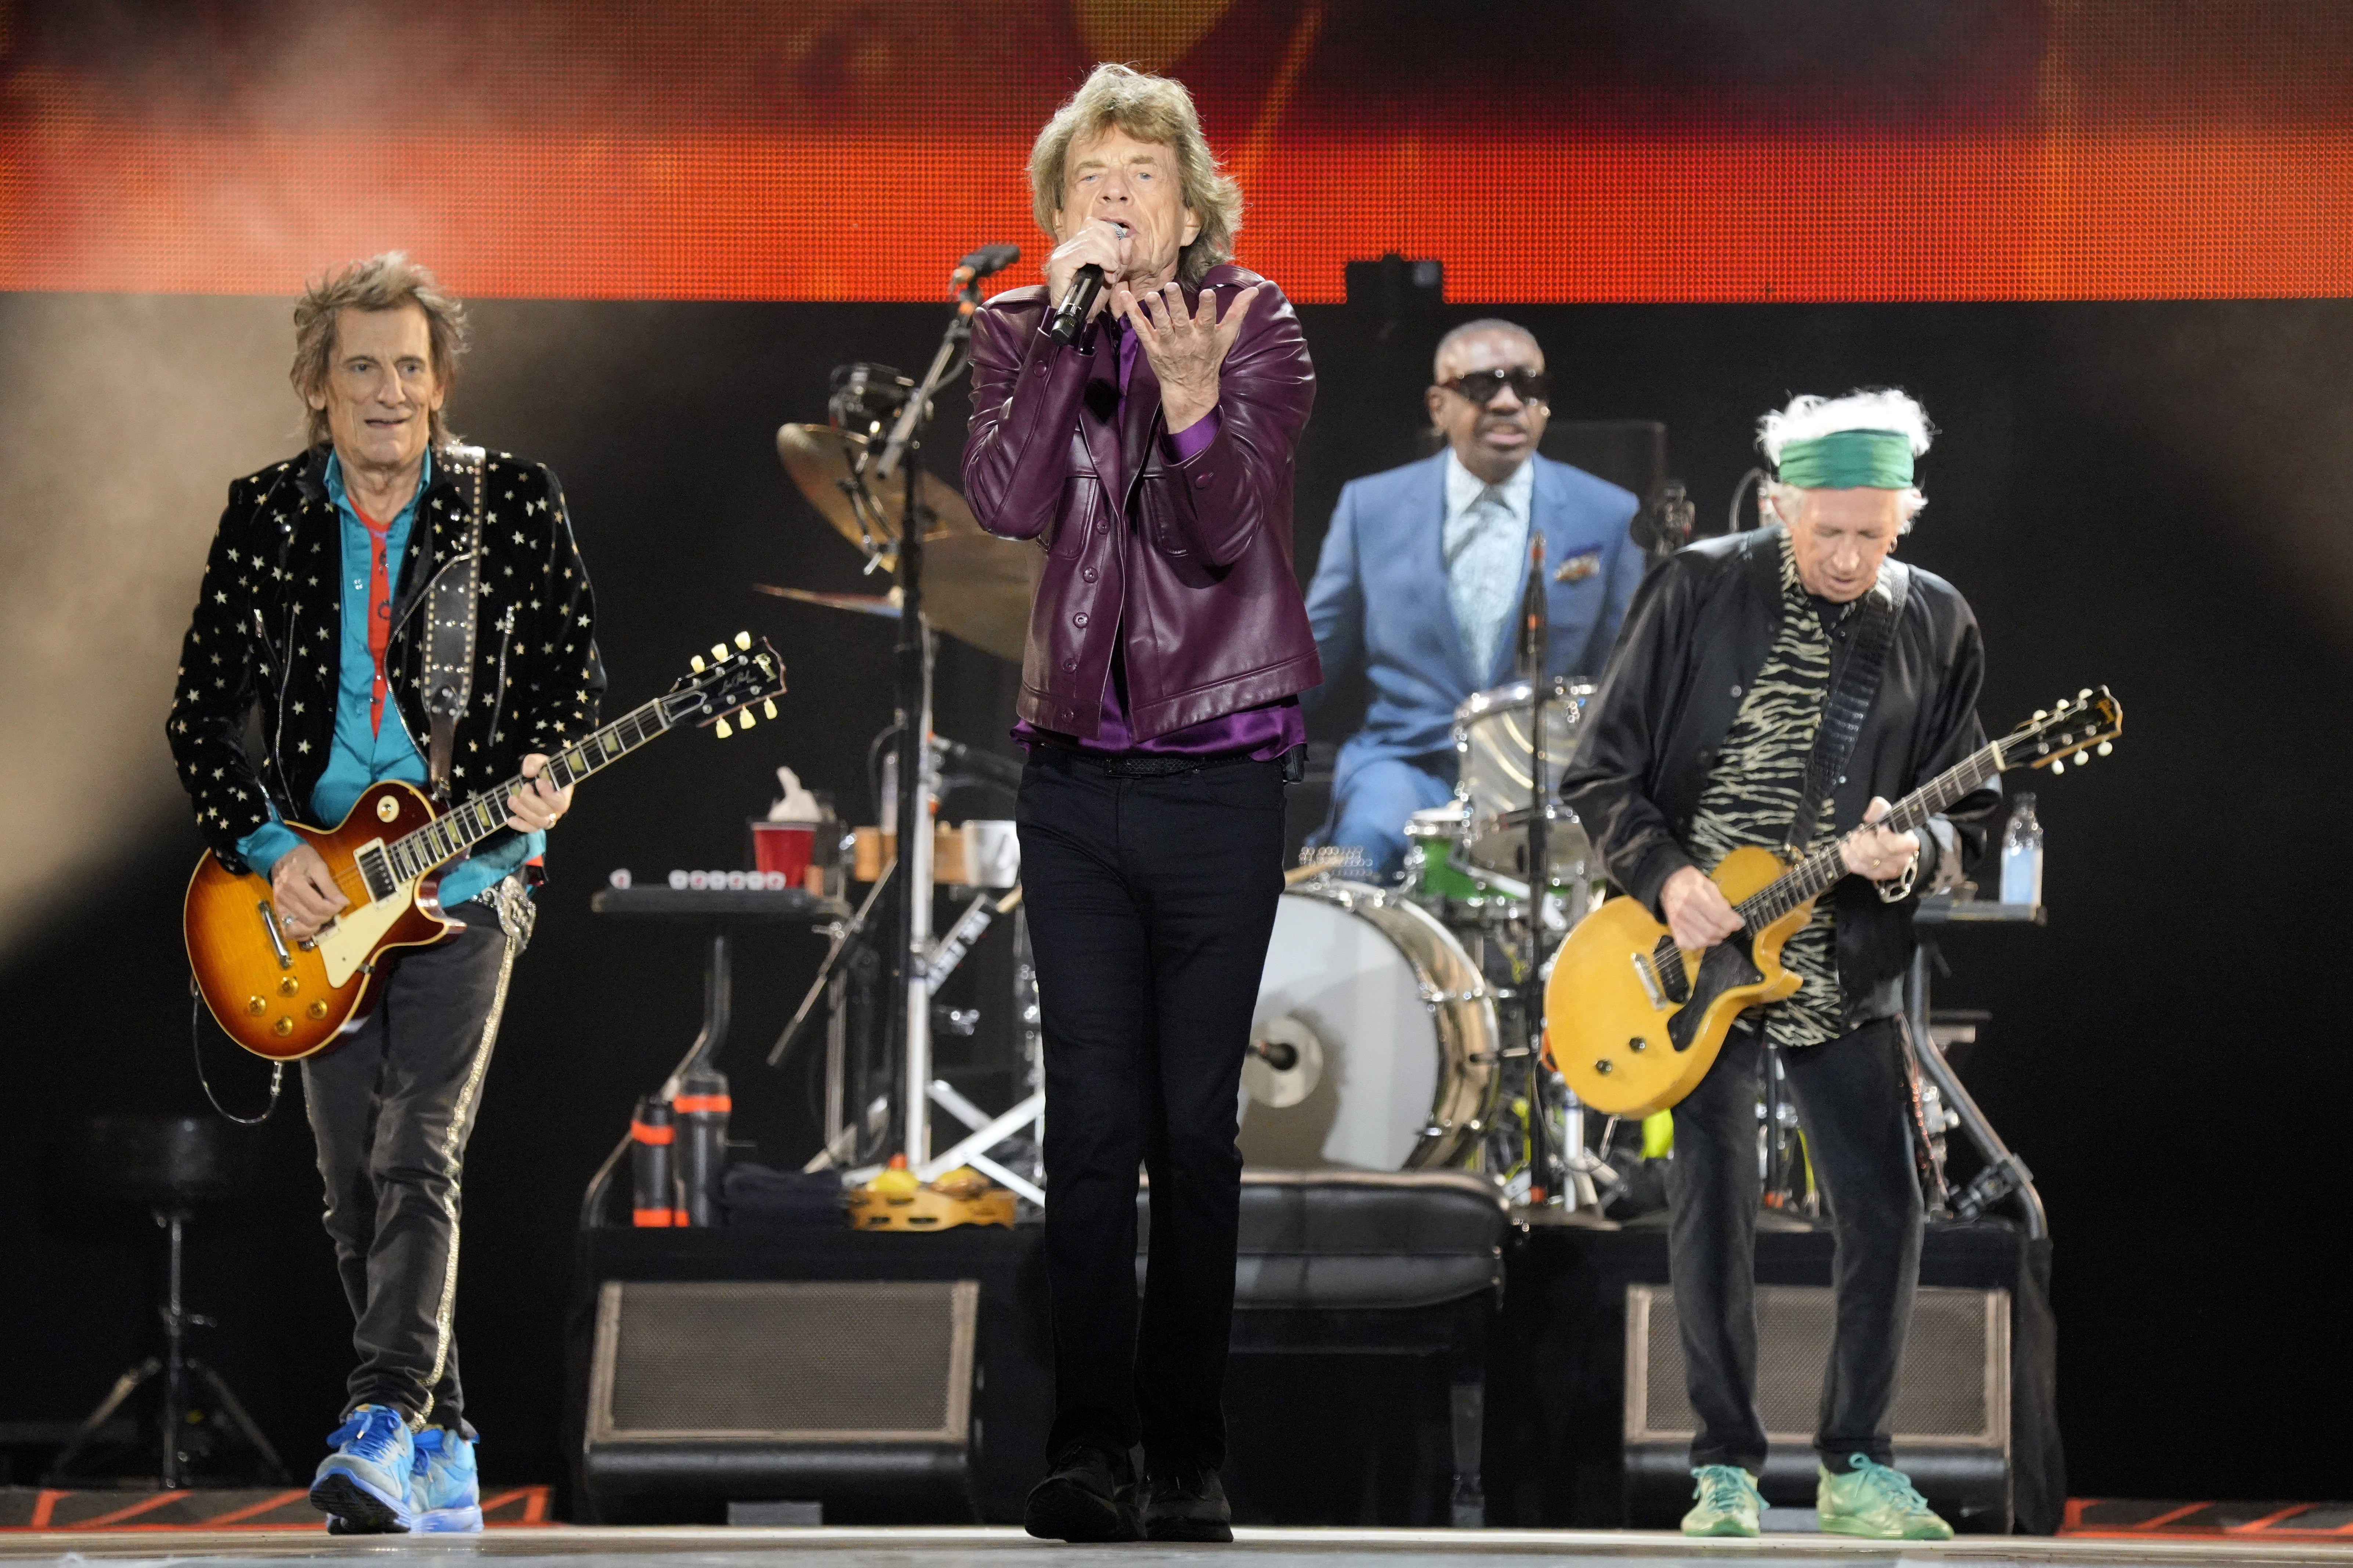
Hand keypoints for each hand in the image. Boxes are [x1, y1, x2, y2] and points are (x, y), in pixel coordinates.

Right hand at [270, 842, 348, 940]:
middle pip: (310, 919)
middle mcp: (284, 898)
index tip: (342, 903)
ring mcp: (279, 906)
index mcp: (294, 884)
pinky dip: (301, 933)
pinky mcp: (278, 912)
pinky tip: (312, 926)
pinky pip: (288, 931)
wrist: (280, 856)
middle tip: (333, 908)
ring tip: (323, 916)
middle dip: (327, 916)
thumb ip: (330, 886)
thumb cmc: (301, 858)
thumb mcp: (318, 866)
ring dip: (316, 926)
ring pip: (300, 928)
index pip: (318, 906)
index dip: (334, 908)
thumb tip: (343, 902)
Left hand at [505, 753, 572, 833]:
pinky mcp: (536, 823)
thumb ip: (534, 763)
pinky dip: (520, 826)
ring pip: (538, 822)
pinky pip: (531, 829)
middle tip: (524, 787)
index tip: (538, 781)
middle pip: (545, 812)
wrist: (539, 776)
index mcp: (563, 794)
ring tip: (511, 799)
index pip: (559, 801)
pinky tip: (510, 819)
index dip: (548, 794)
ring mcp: (548, 817)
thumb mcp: (539, 760)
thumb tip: (527, 773)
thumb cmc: (543, 769)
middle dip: (529, 800)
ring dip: (522, 812)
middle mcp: (557, 809)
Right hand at [1044, 219, 1133, 325]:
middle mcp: (1067, 246)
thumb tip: (1128, 239)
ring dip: (1109, 256)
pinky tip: (1107, 274)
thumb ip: (1121, 258)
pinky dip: (1102, 260)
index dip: (1113, 238)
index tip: (1120, 260)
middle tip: (1115, 269)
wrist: (1077, 319)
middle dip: (1114, 248)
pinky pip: (1085, 251)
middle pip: (1096, 229)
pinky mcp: (1060, 264)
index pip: (1096, 225)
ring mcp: (1062, 254)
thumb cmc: (1091, 299)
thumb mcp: (1112, 275)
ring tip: (1110, 274)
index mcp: (1077, 245)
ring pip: (1092, 239)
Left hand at [1117, 280, 1258, 433]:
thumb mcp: (1226, 337)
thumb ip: (1237, 312)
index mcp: (1205, 337)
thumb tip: (1254, 290)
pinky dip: (1132, 314)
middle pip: (1180, 321)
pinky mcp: (1152, 349)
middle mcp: (1186, 342)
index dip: (1208, 307)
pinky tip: (1125, 296)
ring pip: (1160, 326)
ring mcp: (1167, 346)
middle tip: (1171, 286)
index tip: (1207, 293)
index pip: (1208, 320)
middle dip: (1176, 304)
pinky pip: (1140, 330)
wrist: (1189, 388)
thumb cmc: (1209, 358)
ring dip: (1155, 309)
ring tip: (1149, 294)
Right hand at [1661, 865, 1742, 952]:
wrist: (1667, 883)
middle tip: (1729, 927)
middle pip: (1710, 931)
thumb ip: (1720, 901)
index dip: (1731, 922)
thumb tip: (1734, 919)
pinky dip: (1700, 944)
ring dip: (1715, 939)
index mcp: (1693, 895)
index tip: (1739, 923)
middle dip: (1725, 931)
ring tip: (1718, 932)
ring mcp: (1677, 922)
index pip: (1716, 915)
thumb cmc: (1690, 882)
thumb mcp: (1707, 884)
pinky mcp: (1674, 929)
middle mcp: (1683, 910)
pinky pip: (1689, 944)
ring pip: (1701, 941)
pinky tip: (1705, 936)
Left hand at [1840, 796, 1918, 881]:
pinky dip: (1847, 855)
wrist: (1899, 848)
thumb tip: (1867, 817)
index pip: (1893, 844)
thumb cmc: (1894, 829)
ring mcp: (1887, 871)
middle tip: (1861, 833)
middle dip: (1863, 839)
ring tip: (1854, 838)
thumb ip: (1880, 808)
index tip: (1880, 828)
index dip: (1882, 835)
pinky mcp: (1875, 875)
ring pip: (1864, 859)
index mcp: (1909, 845)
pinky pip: (1856, 867)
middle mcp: (1900, 861)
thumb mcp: (1891, 814)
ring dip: (1854, 846)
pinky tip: (1846, 847)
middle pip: (1874, 852)